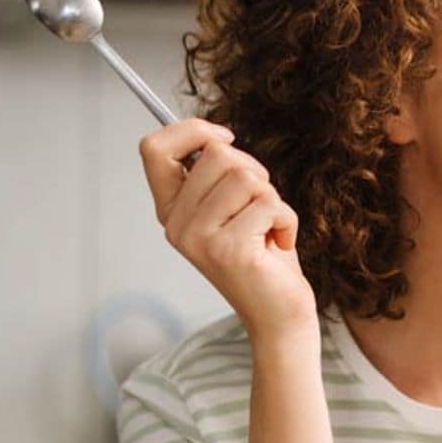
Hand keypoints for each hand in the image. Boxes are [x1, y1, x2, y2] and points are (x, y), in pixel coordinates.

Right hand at [139, 119, 316, 343]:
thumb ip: (216, 175)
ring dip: (272, 198)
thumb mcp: (232, 206)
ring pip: (245, 176)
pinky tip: (279, 243)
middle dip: (254, 170)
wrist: (278, 313)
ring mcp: (199, 238)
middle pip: (216, 154)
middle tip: (261, 205)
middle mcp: (176, 224)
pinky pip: (269, 203)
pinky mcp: (228, 250)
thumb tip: (214, 136)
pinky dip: (287, 219)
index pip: (154, 148)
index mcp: (171, 210)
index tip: (225, 137)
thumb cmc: (262, 256)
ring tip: (268, 227)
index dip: (193, 130)